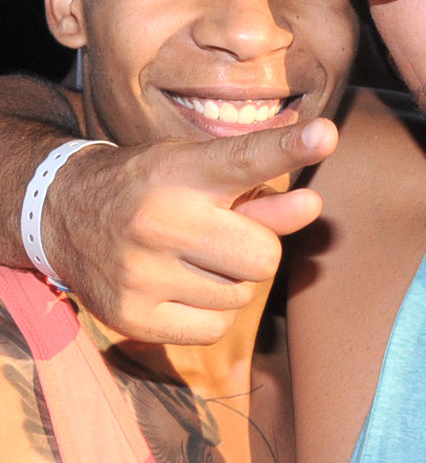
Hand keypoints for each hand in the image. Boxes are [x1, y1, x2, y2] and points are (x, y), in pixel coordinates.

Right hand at [44, 118, 337, 342]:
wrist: (62, 215)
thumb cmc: (151, 190)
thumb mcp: (198, 175)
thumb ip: (261, 194)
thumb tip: (311, 207)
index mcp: (178, 171)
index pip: (243, 160)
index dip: (287, 149)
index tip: (325, 135)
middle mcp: (157, 219)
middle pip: (262, 257)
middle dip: (254, 250)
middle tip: (218, 236)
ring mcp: (141, 272)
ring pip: (241, 295)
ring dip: (229, 282)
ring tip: (188, 258)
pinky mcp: (132, 316)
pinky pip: (215, 327)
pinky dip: (208, 313)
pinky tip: (177, 288)